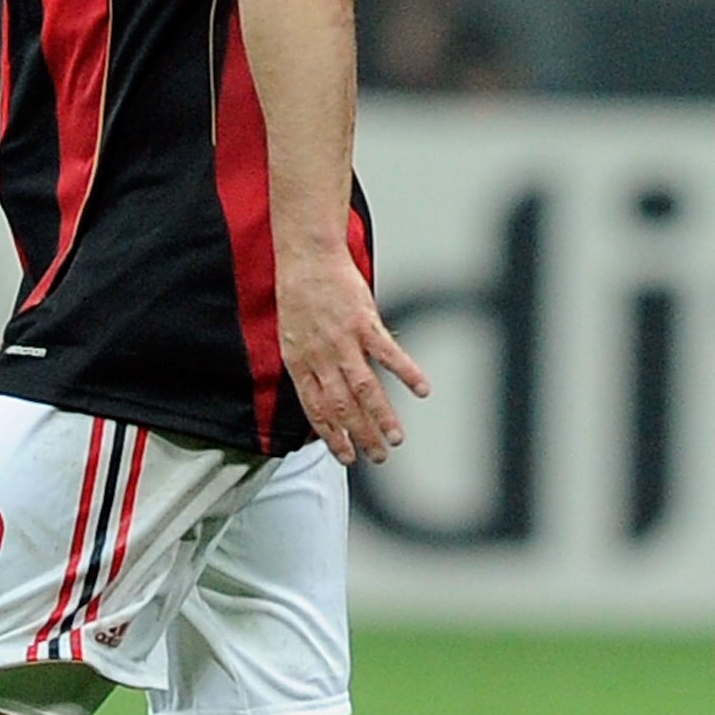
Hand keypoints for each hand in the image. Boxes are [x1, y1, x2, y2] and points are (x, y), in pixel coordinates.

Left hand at [276, 246, 429, 468]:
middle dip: (359, 436)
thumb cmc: (300, 294)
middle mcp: (320, 356)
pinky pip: (388, 353)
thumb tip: (322, 394)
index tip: (346, 457)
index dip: (331, 436)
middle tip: (377, 456)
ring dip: (381, 416)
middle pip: (341, 406)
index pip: (316, 410)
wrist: (307, 257)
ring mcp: (343, 340)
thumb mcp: (292, 335)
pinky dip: (407, 372)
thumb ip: (309, 366)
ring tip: (396, 438)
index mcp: (299, 362)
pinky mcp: (364, 322)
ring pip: (364, 388)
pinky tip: (423, 390)